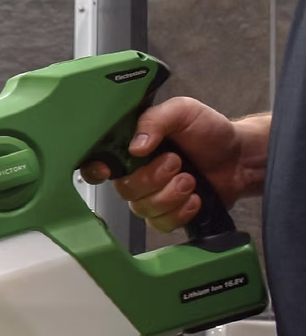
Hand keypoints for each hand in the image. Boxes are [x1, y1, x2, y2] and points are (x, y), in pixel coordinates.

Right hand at [80, 97, 268, 232]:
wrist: (240, 157)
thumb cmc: (210, 131)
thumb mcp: (182, 111)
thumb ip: (155, 121)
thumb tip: (134, 146)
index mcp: (131, 148)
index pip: (98, 163)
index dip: (96, 170)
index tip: (109, 170)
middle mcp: (136, 174)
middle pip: (124, 189)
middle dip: (153, 179)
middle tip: (177, 163)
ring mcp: (151, 197)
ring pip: (143, 209)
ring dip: (171, 195)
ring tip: (191, 180)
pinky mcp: (167, 215)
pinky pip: (161, 224)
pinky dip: (181, 212)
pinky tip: (194, 198)